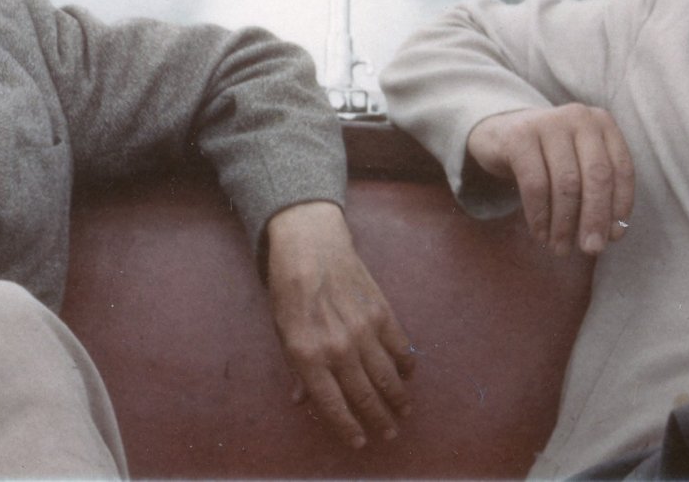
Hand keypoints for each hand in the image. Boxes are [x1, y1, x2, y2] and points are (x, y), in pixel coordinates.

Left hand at [263, 200, 415, 449]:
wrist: (309, 246)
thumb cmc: (288, 290)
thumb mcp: (282, 331)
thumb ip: (295, 368)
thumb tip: (303, 400)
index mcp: (307, 355)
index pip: (332, 404)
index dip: (347, 427)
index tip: (358, 442)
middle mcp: (337, 348)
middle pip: (364, 395)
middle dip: (379, 419)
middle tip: (389, 434)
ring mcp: (363, 331)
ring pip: (387, 377)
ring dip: (397, 398)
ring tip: (403, 411)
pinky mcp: (382, 313)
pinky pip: (400, 348)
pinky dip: (406, 365)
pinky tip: (407, 375)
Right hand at [467, 104, 634, 256]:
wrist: (500, 134)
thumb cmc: (549, 158)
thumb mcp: (579, 167)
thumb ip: (599, 195)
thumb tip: (612, 235)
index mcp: (603, 123)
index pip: (621, 170)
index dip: (619, 207)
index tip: (613, 238)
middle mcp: (579, 116)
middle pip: (596, 176)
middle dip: (595, 218)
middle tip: (590, 249)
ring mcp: (548, 122)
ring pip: (566, 183)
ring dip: (565, 224)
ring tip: (561, 248)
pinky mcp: (519, 136)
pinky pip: (535, 184)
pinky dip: (539, 215)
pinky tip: (540, 234)